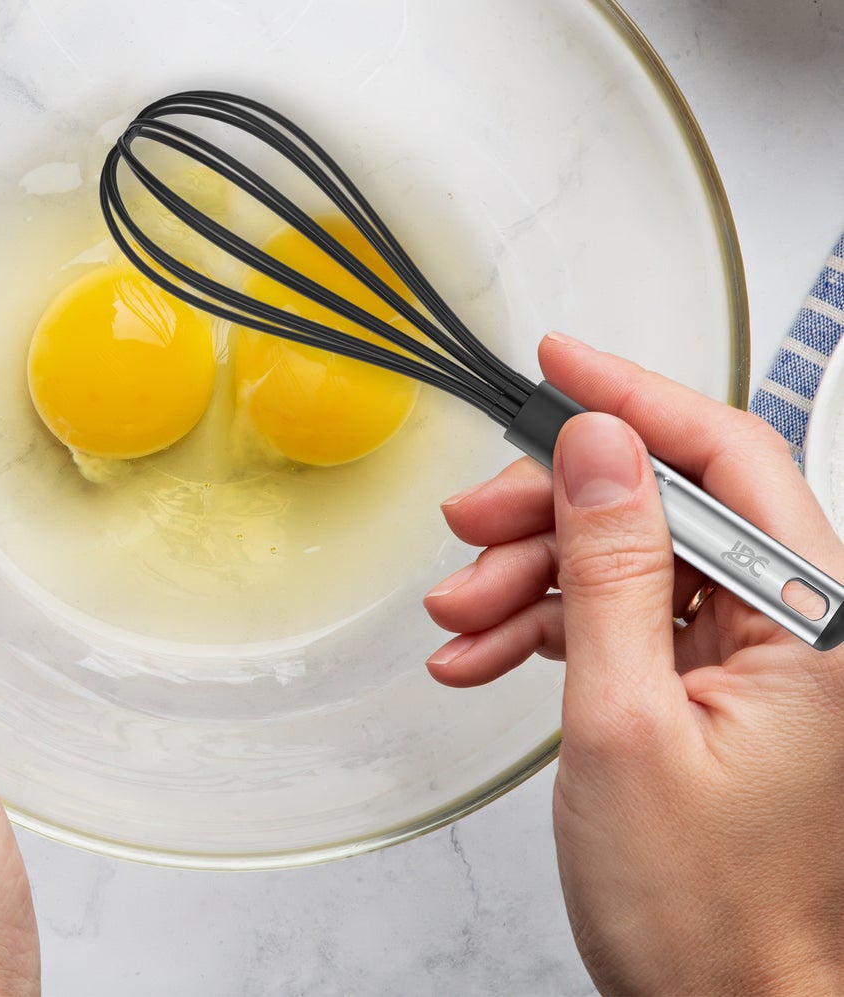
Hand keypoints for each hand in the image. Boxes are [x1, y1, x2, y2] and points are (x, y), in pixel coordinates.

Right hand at [423, 332, 843, 995]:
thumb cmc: (699, 903)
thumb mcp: (625, 717)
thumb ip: (612, 567)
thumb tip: (598, 446)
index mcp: (806, 620)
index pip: (727, 457)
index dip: (636, 397)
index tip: (558, 363)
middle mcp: (788, 624)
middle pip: (659, 502)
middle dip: (550, 509)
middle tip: (470, 528)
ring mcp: (744, 655)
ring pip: (623, 557)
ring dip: (528, 577)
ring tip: (459, 619)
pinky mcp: (700, 683)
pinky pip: (614, 615)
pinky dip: (541, 625)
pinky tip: (482, 655)